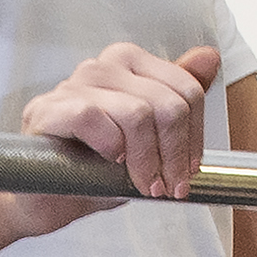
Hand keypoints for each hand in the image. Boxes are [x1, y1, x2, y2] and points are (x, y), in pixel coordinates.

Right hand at [12, 41, 222, 232]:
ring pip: (137, 114)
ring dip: (146, 160)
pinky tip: (108, 163)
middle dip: (174, 154)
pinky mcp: (49, 109)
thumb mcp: (150, 139)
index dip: (195, 136)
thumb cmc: (96, 168)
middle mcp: (103, 66)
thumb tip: (210, 57)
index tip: (188, 171)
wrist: (46, 199)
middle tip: (169, 186)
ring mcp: (74, 85)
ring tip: (143, 185)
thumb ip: (179, 100)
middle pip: (168, 104)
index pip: (186, 89)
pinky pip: (94, 118)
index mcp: (130, 64)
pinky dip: (109, 146)